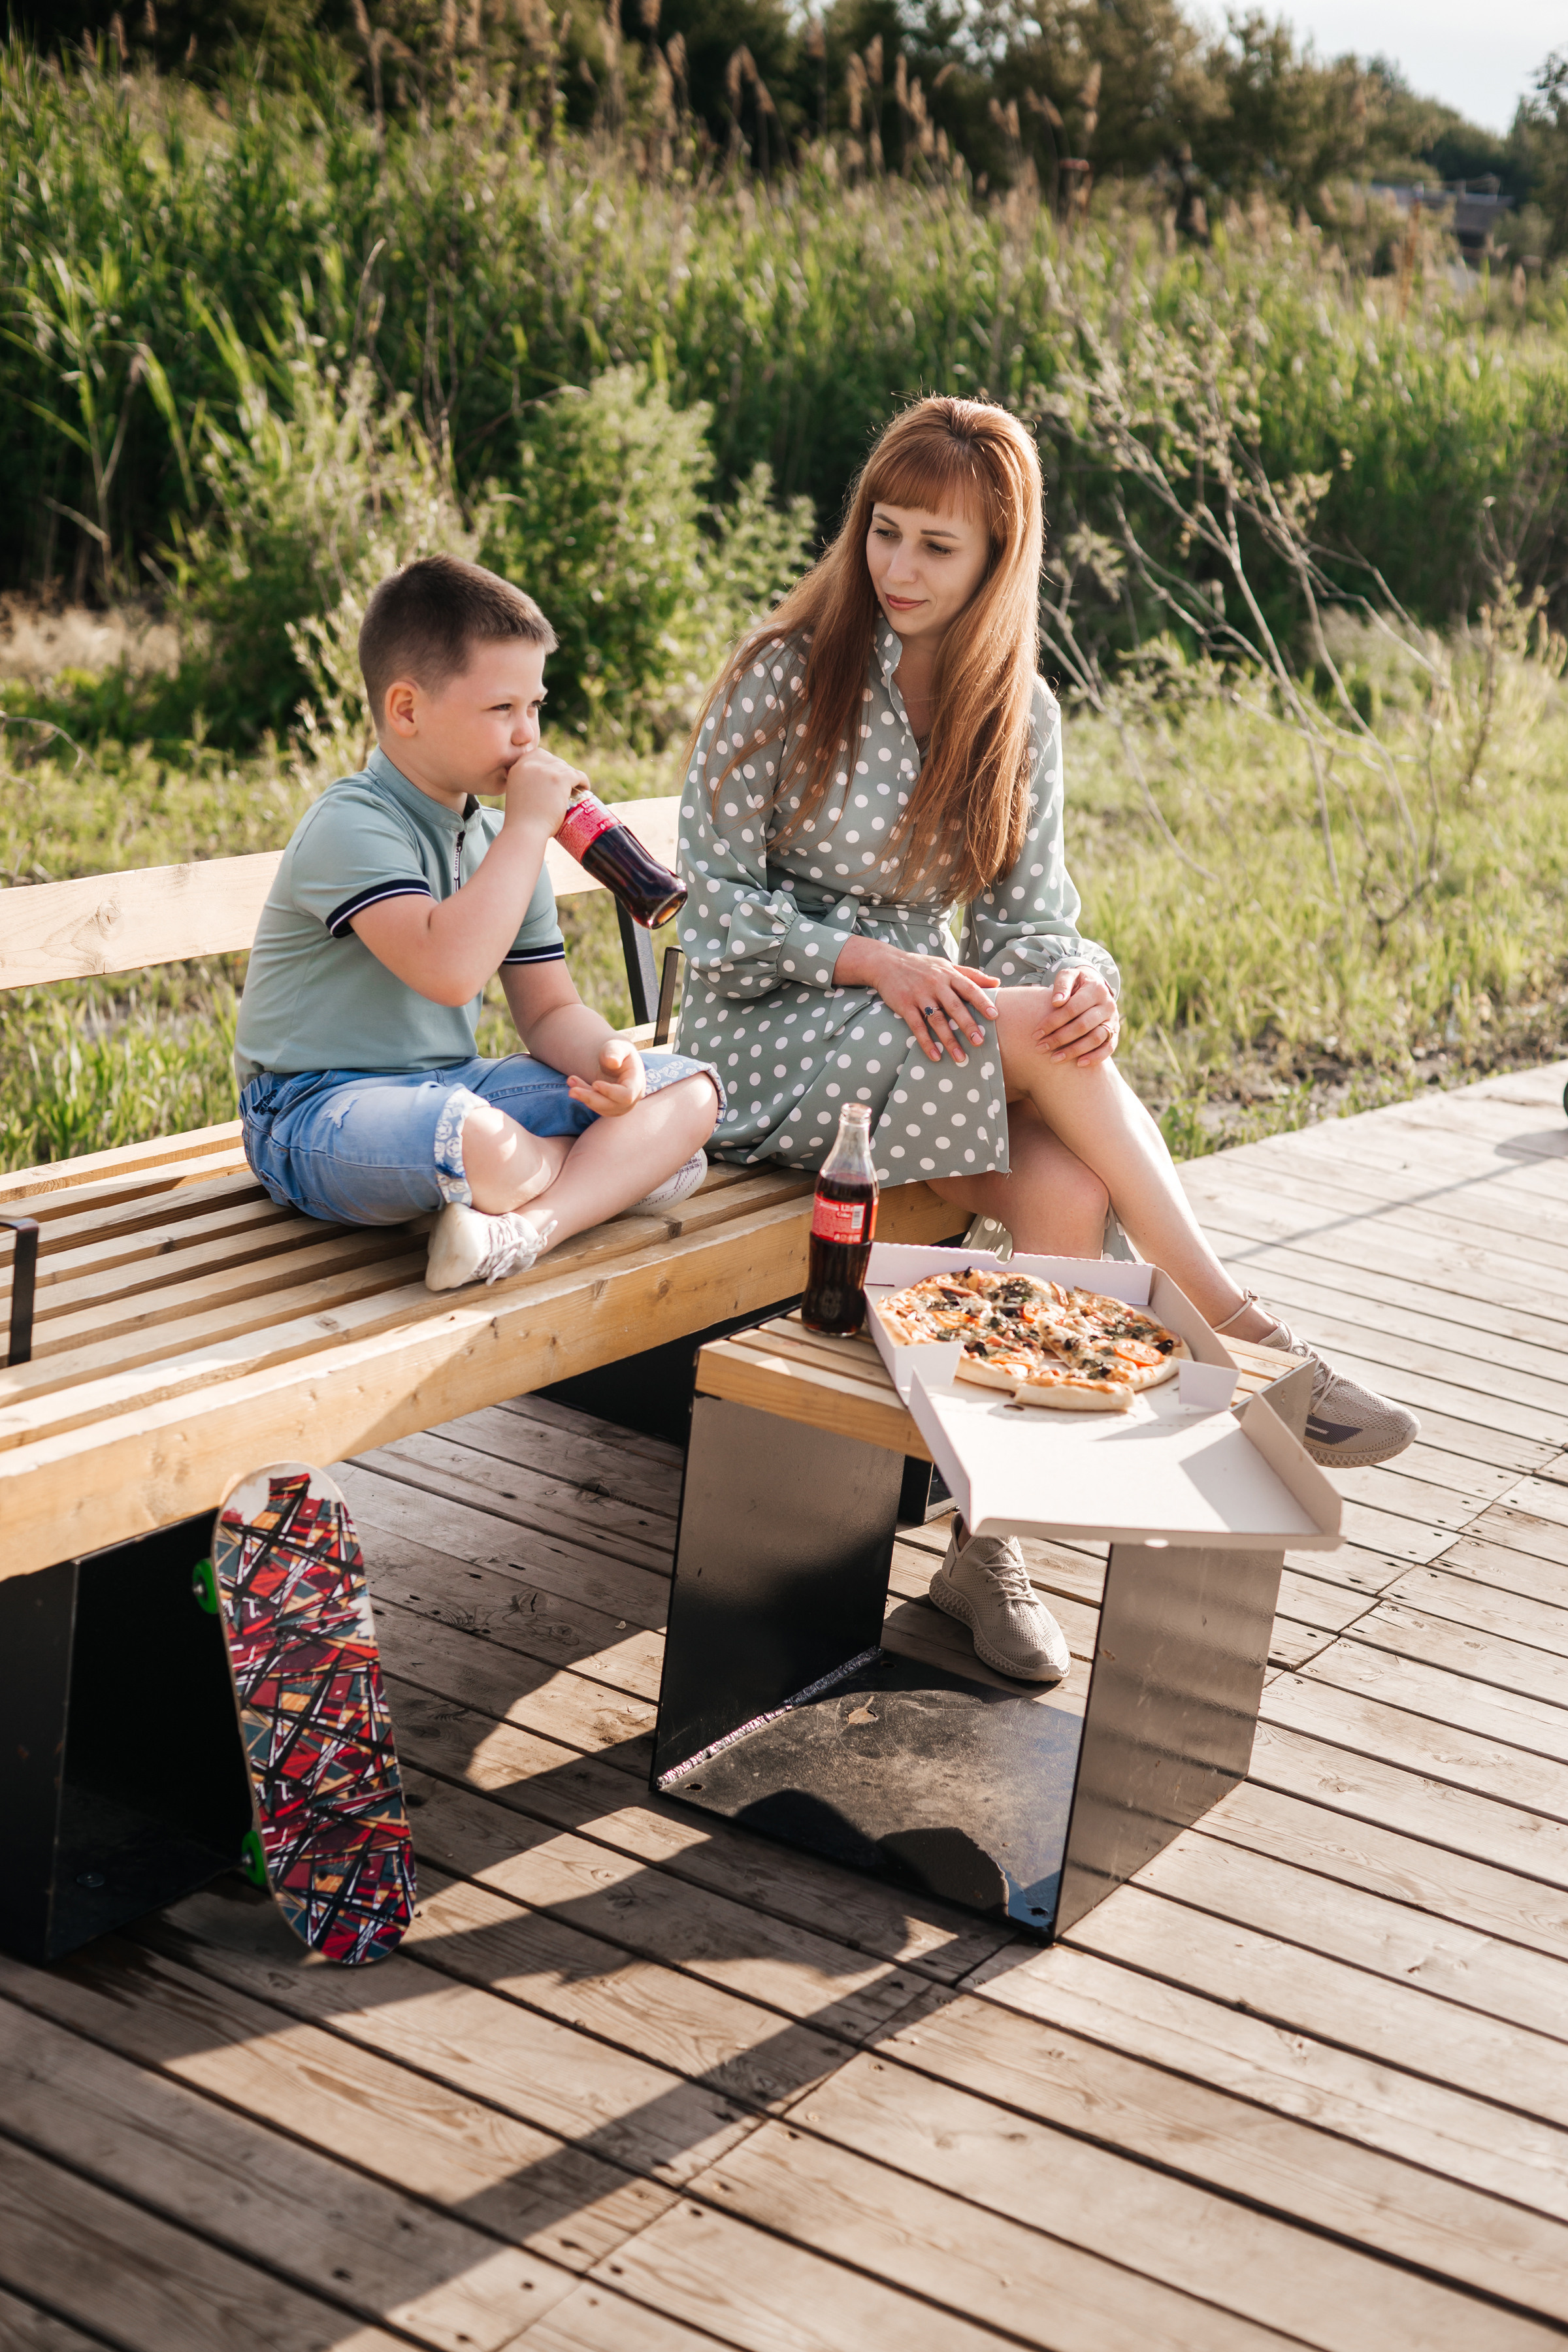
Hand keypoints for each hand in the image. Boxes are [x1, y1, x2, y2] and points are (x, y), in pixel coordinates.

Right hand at [503, 746, 589, 835]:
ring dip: (573, 777)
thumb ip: (525, 785)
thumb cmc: (521, 822)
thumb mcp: (517, 795)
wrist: (525, 831)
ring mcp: (545, 770)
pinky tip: (585, 789)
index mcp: (518, 767)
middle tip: (568, 785)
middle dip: (562, 771)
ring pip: (566, 768)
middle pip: (554, 760)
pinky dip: (583, 781)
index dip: (550, 763)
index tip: (556, 775)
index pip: (538, 754)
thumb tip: (540, 786)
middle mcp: (530, 764)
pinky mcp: (559, 779)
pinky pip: (577, 775)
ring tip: (577, 789)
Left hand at [566, 1038, 646, 1117]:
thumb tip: (612, 1062)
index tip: (595, 1084)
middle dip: (591, 1098)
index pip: (627, 1095)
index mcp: (636, 1081)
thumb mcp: (616, 1046)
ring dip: (585, 1097)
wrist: (613, 1059)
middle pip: (613, 1105)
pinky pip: (597, 1108)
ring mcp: (622, 1105)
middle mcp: (633, 1097)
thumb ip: (615, 1052)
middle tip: (571, 1090)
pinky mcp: (611, 1108)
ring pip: (603, 1108)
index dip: (610, 1093)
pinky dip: (585, 1098)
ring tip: (571, 1080)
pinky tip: (575, 1086)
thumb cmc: (616, 1051)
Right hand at [839, 937, 998, 1065]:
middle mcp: (935, 984)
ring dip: (949, 1040)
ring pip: (937, 1020)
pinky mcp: (904, 1006)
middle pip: (954, 1006)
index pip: (969, 988)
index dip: (982, 1002)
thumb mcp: (946, 965)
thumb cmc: (922, 966)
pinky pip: (917, 1027)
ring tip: (961, 1058)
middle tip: (980, 1042)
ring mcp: (919, 995)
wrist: (886, 963)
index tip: (994, 1016)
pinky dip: (926, 1042)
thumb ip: (971, 974)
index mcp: (948, 974)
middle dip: (968, 1025)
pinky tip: (935, 1056)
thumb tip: (997, 983)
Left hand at [1032, 966, 1119, 1066]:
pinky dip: (1096, 1057)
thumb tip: (1057, 1002)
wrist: (1094, 986)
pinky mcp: (1115, 1032)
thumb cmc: (1076, 983)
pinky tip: (1079, 1064)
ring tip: (1054, 1059)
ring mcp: (1113, 1020)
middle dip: (1059, 1039)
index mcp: (1096, 989)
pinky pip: (1108, 1048)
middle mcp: (1108, 1005)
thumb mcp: (1069, 975)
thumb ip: (1062, 984)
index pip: (1071, 1009)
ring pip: (1095, 1039)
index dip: (1052, 1022)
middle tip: (1040, 1048)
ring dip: (1074, 1051)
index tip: (1036, 1034)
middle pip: (1082, 1026)